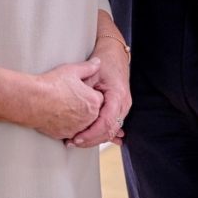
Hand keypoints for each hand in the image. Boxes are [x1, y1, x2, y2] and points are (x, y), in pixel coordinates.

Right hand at [29, 59, 104, 140]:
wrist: (33, 100)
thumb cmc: (52, 84)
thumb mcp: (72, 71)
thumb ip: (88, 67)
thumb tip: (98, 63)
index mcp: (93, 101)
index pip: (98, 98)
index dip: (88, 92)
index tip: (78, 89)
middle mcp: (89, 117)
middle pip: (92, 112)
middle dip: (85, 106)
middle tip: (70, 97)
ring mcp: (77, 128)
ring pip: (82, 123)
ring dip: (77, 117)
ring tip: (63, 106)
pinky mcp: (65, 135)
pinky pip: (70, 131)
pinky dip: (66, 125)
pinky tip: (57, 116)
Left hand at [68, 20, 131, 147]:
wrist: (114, 54)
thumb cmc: (104, 61)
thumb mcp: (92, 72)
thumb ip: (85, 88)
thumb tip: (73, 103)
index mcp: (118, 95)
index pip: (107, 122)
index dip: (92, 133)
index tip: (78, 138)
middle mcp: (124, 104)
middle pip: (110, 130)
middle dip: (92, 139)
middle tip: (73, 142)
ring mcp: (124, 107)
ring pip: (111, 130)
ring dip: (95, 138)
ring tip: (76, 142)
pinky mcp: (119, 108)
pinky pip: (111, 125)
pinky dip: (100, 133)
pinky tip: (90, 140)